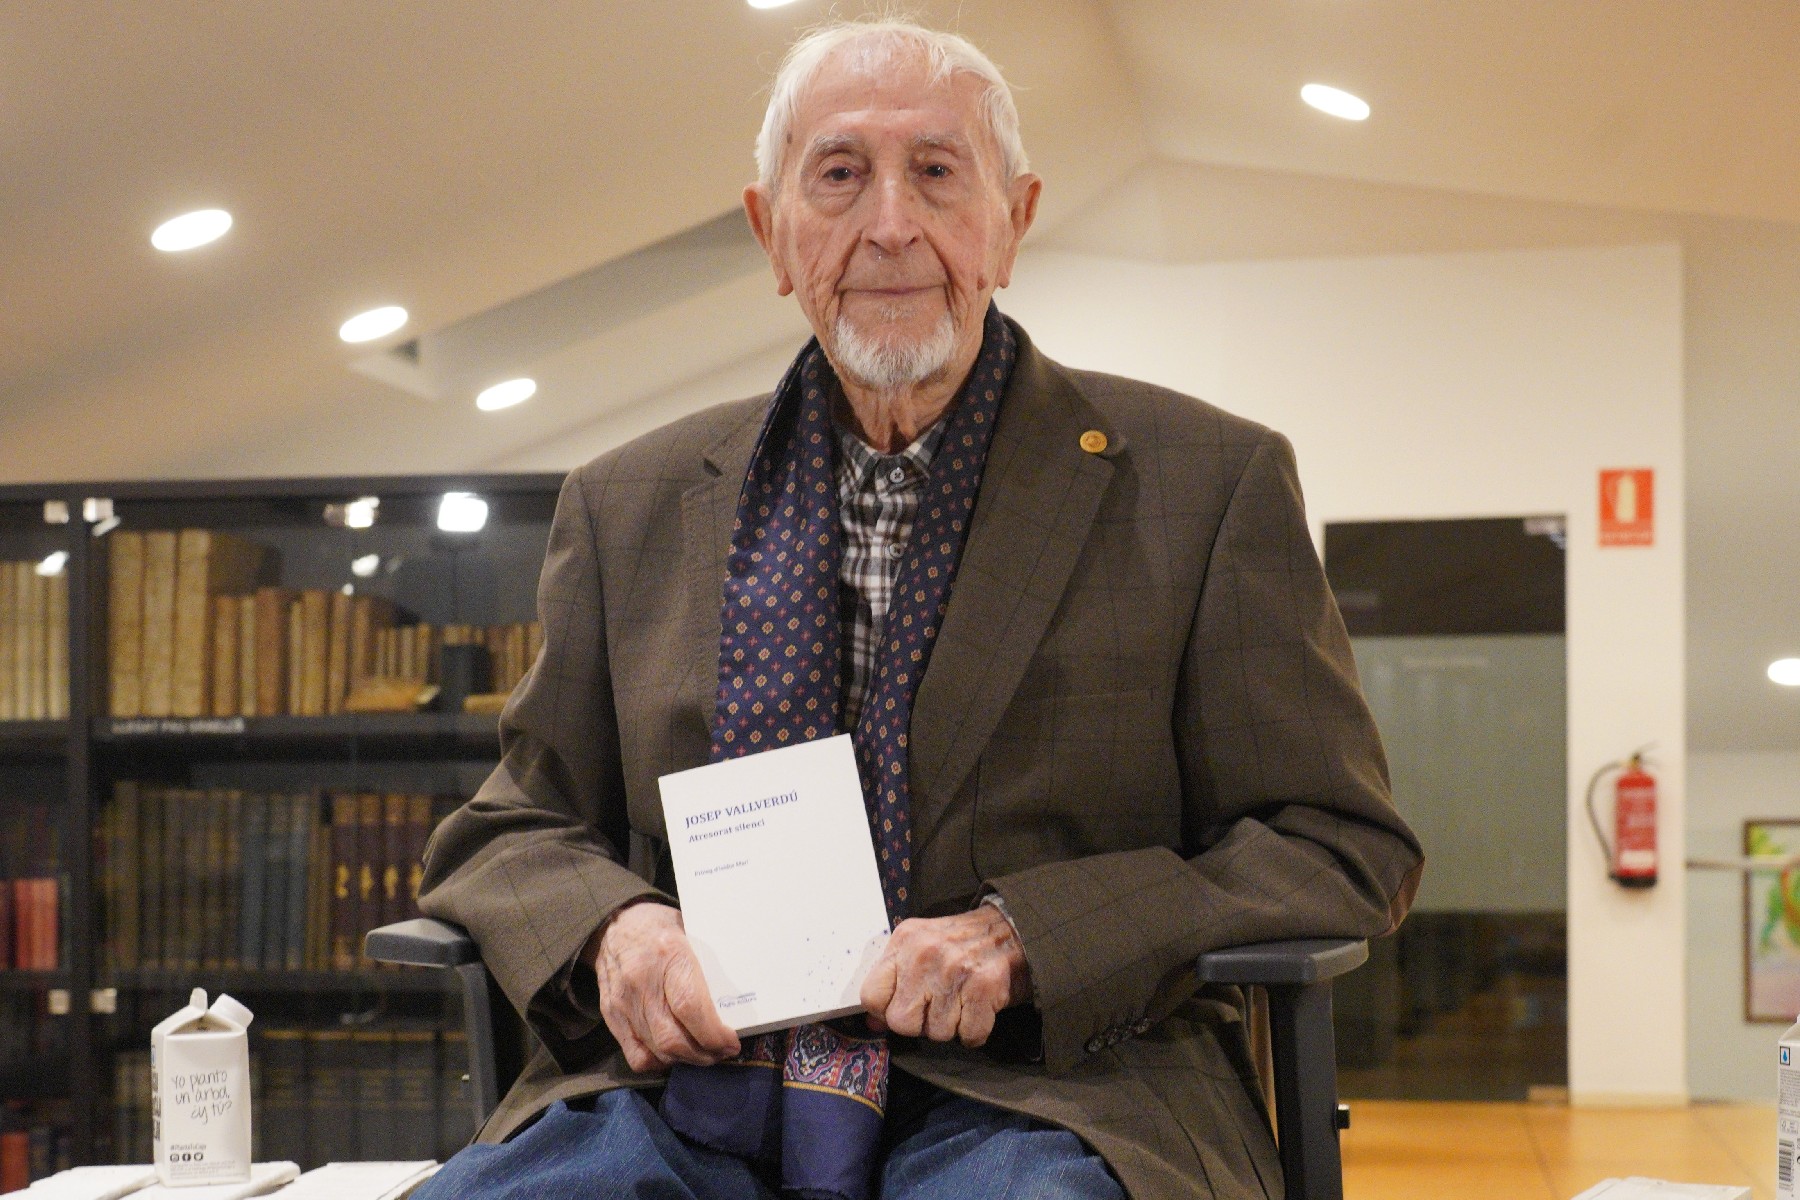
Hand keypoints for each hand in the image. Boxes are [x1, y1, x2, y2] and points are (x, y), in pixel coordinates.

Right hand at [585, 902, 740, 1071]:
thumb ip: (709, 963)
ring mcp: (624, 1001)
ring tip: (703, 1053)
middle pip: (673, 1038)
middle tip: (721, 1052)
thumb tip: (740, 996)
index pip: (690, 1006)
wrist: (614, 923)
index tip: (731, 1042)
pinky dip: (659, 1062)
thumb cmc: (661, 927)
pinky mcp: (611, 1015)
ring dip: (687, 1060)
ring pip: (658, 1051)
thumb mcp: (690, 930)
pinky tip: (674, 1054)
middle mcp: (642, 980)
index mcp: (669, 953)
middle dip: (704, 1054)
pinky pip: (636, 1056)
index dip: (713, 1034)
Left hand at [859, 905, 1031, 1047]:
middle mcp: (925, 953)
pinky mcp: (984, 986)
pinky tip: (979, 1009)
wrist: (1016, 928)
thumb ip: (895, 981)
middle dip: (921, 1024)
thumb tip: (873, 1025)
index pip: (871, 995)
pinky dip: (976, 1031)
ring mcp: (954, 969)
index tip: (906, 1006)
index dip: (886, 1011)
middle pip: (901, 1022)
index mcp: (905, 940)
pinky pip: (969, 1035)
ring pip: (937, 1033)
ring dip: (952, 1026)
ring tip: (963, 1001)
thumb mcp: (921, 949)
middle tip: (939, 1006)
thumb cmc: (965, 944)